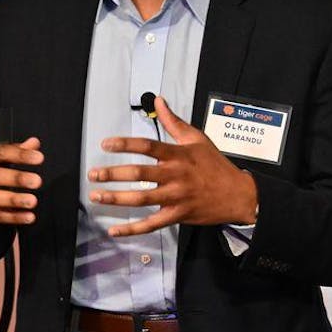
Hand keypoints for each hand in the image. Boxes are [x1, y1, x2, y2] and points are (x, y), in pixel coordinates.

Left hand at [88, 96, 256, 235]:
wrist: (238, 195)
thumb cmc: (216, 165)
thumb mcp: (197, 139)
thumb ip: (174, 121)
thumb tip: (159, 101)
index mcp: (178, 155)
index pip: (147, 146)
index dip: (124, 144)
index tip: (105, 144)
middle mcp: (175, 175)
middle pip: (139, 174)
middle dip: (112, 174)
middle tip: (93, 174)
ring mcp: (176, 197)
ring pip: (141, 199)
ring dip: (116, 198)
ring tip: (96, 196)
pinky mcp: (177, 216)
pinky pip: (151, 224)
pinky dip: (132, 229)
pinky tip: (114, 230)